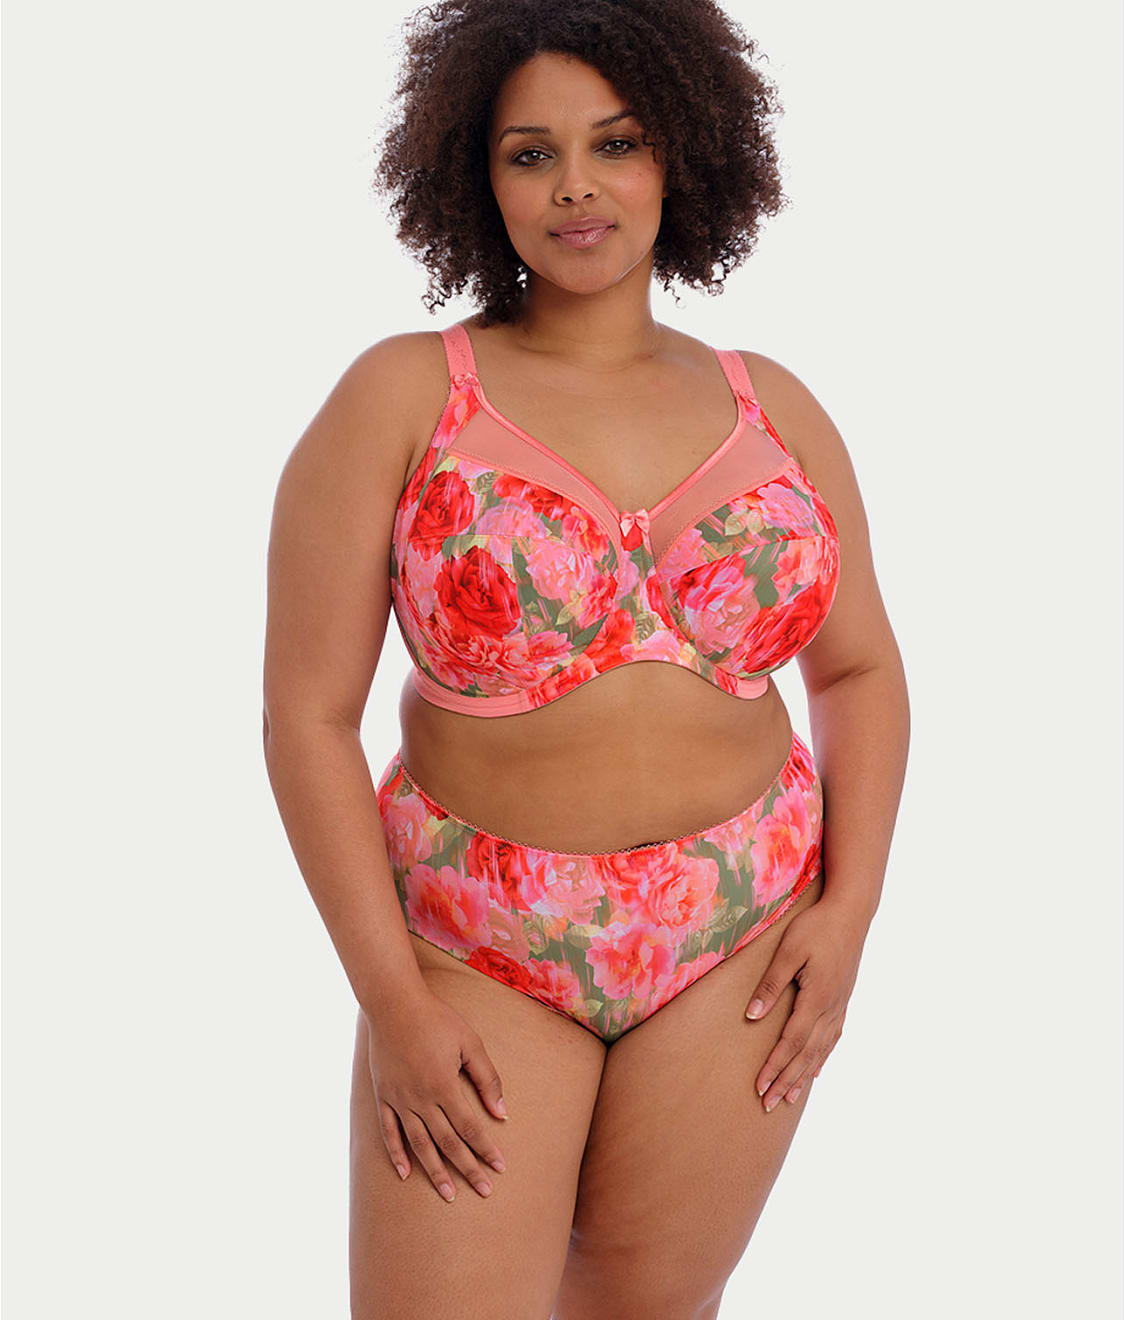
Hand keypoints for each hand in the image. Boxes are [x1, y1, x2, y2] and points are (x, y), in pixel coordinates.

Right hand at [362, 985, 509, 1201]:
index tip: (500, 1167)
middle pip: (447, 1142)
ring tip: (448, 1194)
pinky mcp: (383, 1096)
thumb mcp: (469, 1042)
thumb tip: (502, 1112)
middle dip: (468, 1168)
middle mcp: (420, 1098)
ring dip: (435, 1171)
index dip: (486, 1149)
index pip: (470, 1127)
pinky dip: (397, 1154)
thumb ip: (487, 1078)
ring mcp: (399, 1099)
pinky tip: (405, 1173)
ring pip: (419, 1144)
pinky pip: (389, 1132)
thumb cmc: (437, 1019)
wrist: (394, 1004)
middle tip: (484, 1191)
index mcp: (444, 1085)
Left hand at [743, 896, 865, 1111]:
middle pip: (806, 1054)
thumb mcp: (788, 950)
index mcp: (817, 998)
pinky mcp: (842, 1000)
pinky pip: (832, 1038)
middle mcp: (831, 1009)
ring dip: (801, 1075)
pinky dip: (821, 1057)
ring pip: (820, 1050)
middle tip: (767, 1104)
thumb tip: (753, 1016)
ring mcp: (840, 1006)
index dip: (775, 1066)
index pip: (792, 1041)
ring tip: (787, 1098)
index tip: (760, 1086)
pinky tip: (814, 1070)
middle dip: (784, 1080)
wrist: (851, 913)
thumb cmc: (816, 927)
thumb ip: (771, 984)